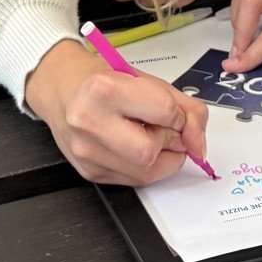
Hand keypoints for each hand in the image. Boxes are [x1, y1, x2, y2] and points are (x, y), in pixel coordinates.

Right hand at [24, 40, 208, 186]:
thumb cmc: (104, 80)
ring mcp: (86, 151)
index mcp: (103, 89)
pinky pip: (134, 181)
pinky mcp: (89, 172)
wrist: (63, 89)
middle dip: (167, 141)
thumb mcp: (148, 80)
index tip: (171, 111)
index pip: (164, 112)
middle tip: (160, 127)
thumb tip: (198, 144)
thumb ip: (185, 108)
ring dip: (160, 157)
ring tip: (146, 135)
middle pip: (150, 151)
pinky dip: (145, 167)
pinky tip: (132, 145)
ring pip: (146, 173)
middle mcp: (88, 122)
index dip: (177, 114)